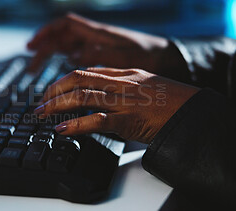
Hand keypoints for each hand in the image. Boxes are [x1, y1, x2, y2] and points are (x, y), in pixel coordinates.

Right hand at [27, 13, 183, 73]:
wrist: (166, 57)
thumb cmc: (148, 54)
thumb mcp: (124, 56)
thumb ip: (98, 57)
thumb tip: (73, 60)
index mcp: (97, 33)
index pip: (64, 25)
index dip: (46, 32)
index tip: (32, 45)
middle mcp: (94, 38)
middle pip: (61, 38)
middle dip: (43, 50)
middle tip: (30, 67)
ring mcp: (97, 46)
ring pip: (67, 48)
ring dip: (52, 58)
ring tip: (38, 72)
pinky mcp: (101, 56)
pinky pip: (77, 56)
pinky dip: (66, 64)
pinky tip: (62, 74)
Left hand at [34, 68, 198, 143]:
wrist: (196, 113)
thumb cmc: (173, 102)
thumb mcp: (145, 87)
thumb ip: (122, 88)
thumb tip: (100, 98)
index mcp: (125, 74)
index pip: (86, 71)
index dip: (64, 81)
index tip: (52, 90)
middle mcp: (122, 82)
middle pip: (78, 79)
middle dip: (54, 90)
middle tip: (39, 102)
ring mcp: (124, 100)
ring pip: (82, 96)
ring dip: (57, 105)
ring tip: (42, 114)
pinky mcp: (129, 119)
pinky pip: (97, 119)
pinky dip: (76, 124)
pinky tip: (62, 128)